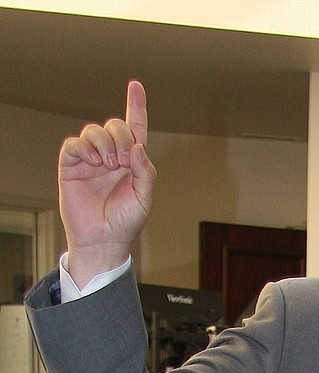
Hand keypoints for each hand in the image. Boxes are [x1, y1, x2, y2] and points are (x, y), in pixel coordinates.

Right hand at [59, 80, 155, 286]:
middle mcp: (111, 156)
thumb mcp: (145, 199)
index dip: (136, 106)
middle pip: (115, 125)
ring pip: (94, 130)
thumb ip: (146, 172)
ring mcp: (91, 159)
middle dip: (120, 136)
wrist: (103, 240)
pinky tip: (93, 161)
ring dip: (103, 142)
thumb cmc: (125, 222)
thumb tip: (137, 147)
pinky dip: (84, 147)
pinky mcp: (72, 164)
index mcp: (131, 161)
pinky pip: (75, 143)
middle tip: (120, 161)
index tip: (136, 86)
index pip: (135, 128)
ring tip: (107, 165)